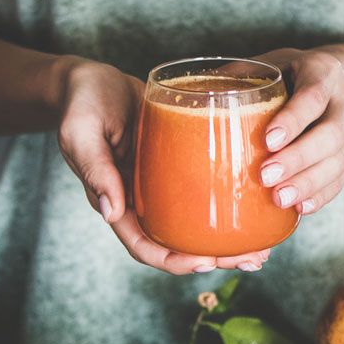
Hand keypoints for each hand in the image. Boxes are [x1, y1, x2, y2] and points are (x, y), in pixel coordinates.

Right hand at [56, 58, 268, 274]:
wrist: (93, 80)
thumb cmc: (82, 103)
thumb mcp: (81, 132)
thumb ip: (94, 169)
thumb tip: (111, 213)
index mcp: (116, 204)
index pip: (145, 247)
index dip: (174, 262)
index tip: (205, 263)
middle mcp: (143, 203)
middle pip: (179, 244)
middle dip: (215, 258)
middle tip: (253, 260)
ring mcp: (162, 187)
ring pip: (196, 225)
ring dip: (228, 241)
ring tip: (263, 247)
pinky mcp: (178, 166)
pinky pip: (205, 193)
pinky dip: (229, 203)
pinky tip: (256, 203)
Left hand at [255, 49, 343, 214]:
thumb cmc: (296, 74)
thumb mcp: (274, 63)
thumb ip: (242, 75)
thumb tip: (196, 93)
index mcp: (325, 72)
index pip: (314, 96)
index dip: (293, 119)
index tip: (268, 141)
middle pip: (331, 135)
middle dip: (298, 158)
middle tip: (266, 176)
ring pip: (338, 162)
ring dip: (308, 184)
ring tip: (279, 199)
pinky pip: (341, 180)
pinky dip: (320, 196)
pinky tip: (300, 208)